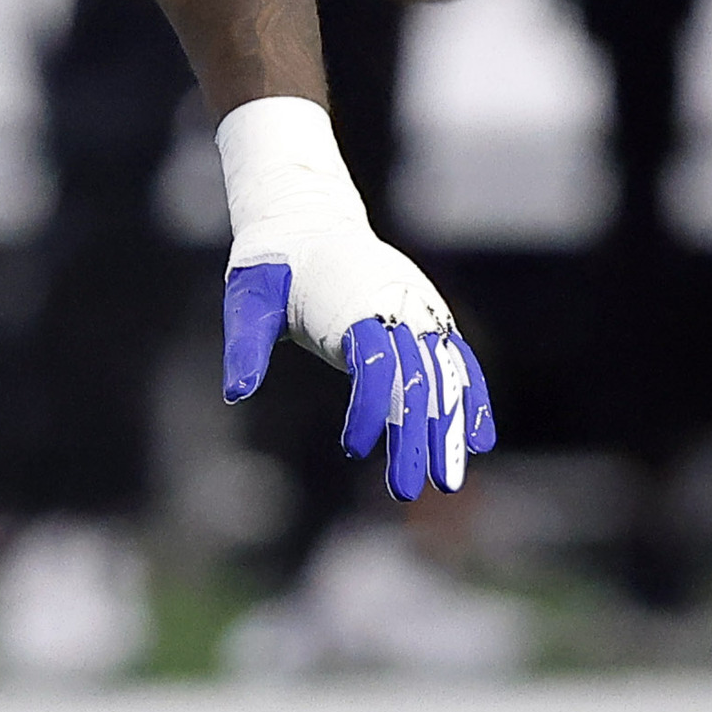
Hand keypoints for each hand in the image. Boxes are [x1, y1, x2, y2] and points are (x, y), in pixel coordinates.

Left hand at [214, 97, 492, 500]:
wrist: (306, 220)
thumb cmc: (272, 265)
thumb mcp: (249, 300)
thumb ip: (246, 345)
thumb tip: (233, 393)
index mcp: (353, 302)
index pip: (375, 362)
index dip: (371, 406)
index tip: (355, 448)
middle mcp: (395, 307)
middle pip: (416, 380)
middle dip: (416, 437)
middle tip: (408, 491)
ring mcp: (417, 313)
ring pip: (443, 378)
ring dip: (447, 431)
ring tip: (446, 485)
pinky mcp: (425, 319)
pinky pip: (456, 363)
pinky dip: (469, 399)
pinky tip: (478, 442)